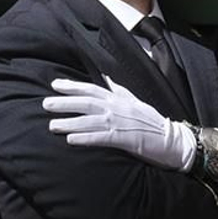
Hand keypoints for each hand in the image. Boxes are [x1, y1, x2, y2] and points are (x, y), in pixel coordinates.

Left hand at [43, 75, 195, 172]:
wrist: (172, 140)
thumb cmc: (152, 122)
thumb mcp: (135, 101)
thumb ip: (118, 90)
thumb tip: (106, 78)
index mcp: (119, 98)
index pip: (91, 89)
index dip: (72, 86)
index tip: (54, 85)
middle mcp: (118, 108)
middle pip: (86, 102)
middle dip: (65, 103)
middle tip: (45, 104)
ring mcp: (121, 123)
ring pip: (90, 120)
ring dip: (70, 122)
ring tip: (52, 125)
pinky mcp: (126, 139)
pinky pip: (101, 138)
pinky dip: (85, 138)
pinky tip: (71, 140)